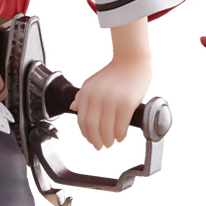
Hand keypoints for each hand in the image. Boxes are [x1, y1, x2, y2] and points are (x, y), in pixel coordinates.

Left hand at [72, 23, 151, 148]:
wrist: (132, 59)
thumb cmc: (115, 72)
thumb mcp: (93, 82)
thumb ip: (82, 96)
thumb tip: (73, 108)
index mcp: (87, 91)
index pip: (82, 119)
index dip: (86, 134)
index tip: (91, 140)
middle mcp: (98, 96)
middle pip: (93, 126)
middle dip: (96, 140)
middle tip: (100, 146)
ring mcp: (112, 99)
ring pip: (107, 128)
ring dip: (108, 140)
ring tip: (111, 142)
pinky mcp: (127, 102)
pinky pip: (121, 125)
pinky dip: (120, 134)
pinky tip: (121, 136)